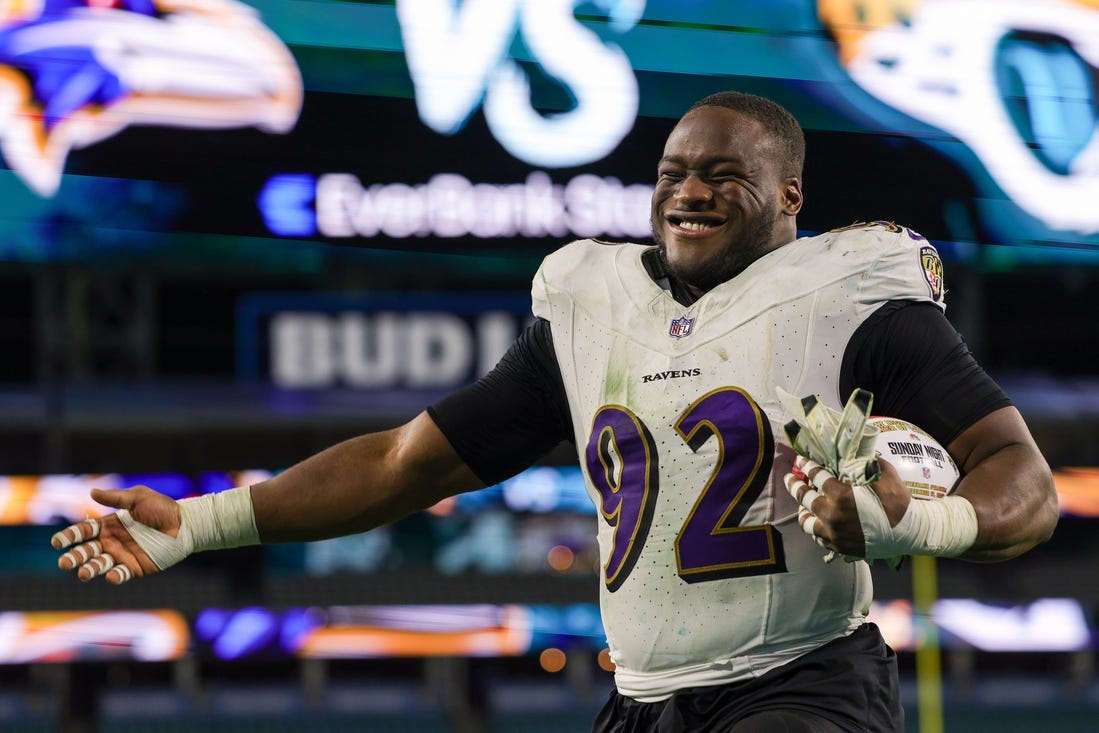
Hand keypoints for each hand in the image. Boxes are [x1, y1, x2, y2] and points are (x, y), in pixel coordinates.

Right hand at [52, 485, 180, 583]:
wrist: (185, 524)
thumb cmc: (162, 508)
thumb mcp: (139, 498)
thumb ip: (116, 497)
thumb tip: (92, 492)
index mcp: (108, 525)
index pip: (83, 532)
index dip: (69, 536)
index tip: (57, 542)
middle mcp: (111, 542)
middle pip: (85, 551)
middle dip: (73, 557)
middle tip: (64, 563)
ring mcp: (122, 556)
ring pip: (98, 565)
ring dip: (89, 570)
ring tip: (84, 573)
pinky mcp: (135, 568)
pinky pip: (121, 574)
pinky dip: (114, 577)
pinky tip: (111, 575)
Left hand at [785, 455, 911, 558]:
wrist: (912, 533)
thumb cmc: (899, 502)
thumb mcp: (885, 473)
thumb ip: (865, 461)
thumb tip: (852, 451)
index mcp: (841, 496)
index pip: (816, 476)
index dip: (807, 465)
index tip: (801, 460)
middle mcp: (832, 516)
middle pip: (804, 497)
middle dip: (795, 485)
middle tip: (790, 478)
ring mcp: (834, 534)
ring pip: (806, 521)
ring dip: (803, 510)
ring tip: (802, 504)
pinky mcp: (840, 547)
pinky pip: (819, 538)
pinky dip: (815, 528)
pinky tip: (817, 522)